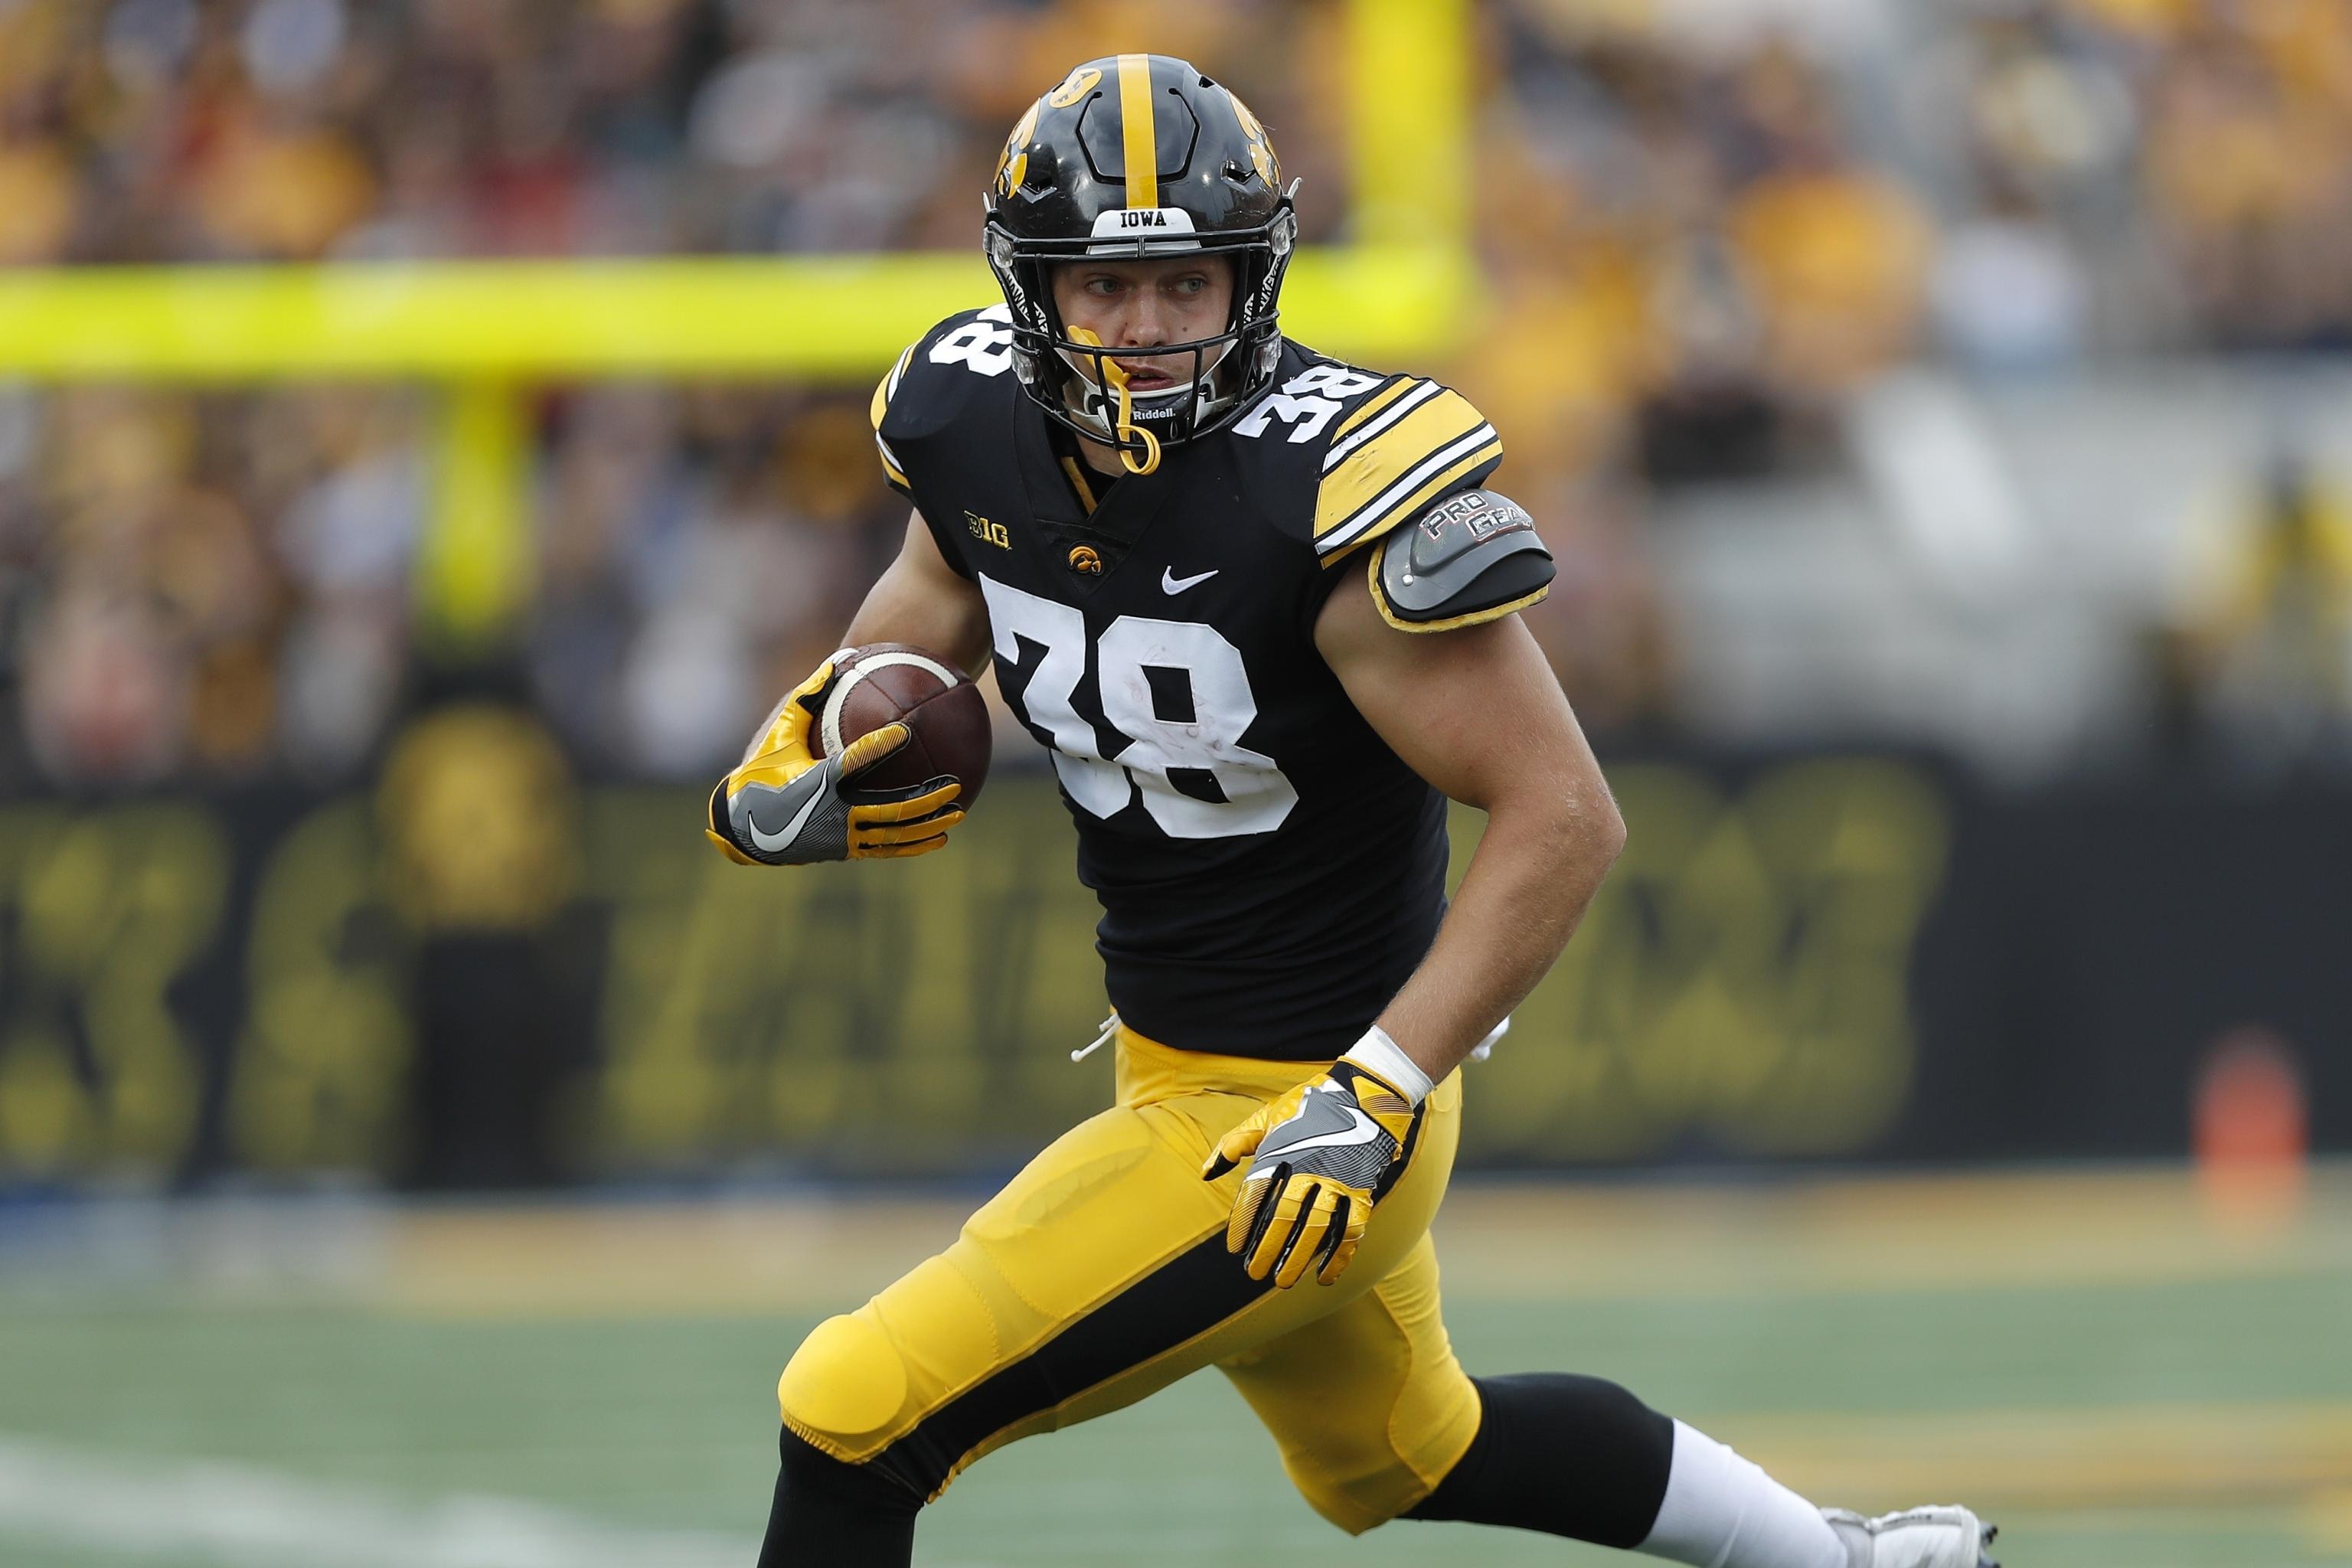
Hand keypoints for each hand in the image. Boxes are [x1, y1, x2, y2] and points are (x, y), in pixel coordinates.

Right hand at [706, 656, 963, 865]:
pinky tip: (939, 838)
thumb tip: (837, 659)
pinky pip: (886, 850)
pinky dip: (913, 845)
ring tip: (959, 813)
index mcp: (818, 781)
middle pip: (891, 809)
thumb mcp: (779, 733)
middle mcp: (834, 813)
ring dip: (929, 825)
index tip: (906, 730)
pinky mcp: (844, 852)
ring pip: (894, 835)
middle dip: (927, 799)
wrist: (743, 826)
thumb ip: (808, 697)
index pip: (855, 761)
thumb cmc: (762, 772)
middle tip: (955, 785)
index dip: (881, 745)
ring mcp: (841, 837)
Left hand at [1201, 1057, 1422, 1288]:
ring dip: (1299, 1258)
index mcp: (1281, 1148)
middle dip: (1268, 1248)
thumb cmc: (1309, 1106)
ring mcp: (1338, 1179)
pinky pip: (1351, 1229)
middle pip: (1284, 1215)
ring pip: (1316, 1227)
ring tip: (1282, 1281)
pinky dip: (1339, 1256)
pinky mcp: (1363, 1190)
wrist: (1365, 1093)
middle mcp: (1308, 1165)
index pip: (1255, 1192)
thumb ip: (1235, 1143)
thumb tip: (1207, 1172)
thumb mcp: (1267, 1117)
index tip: (1234, 1248)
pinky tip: (1324, 1277)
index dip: (1243, 1222)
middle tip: (1254, 1273)